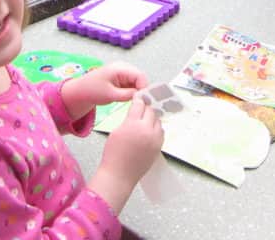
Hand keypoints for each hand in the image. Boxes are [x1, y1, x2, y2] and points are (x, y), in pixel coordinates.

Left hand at [61, 61, 147, 119]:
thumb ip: (127, 95)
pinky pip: (132, 83)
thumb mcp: (111, 95)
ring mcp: (122, 72)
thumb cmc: (92, 91)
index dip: (144, 87)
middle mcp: (123, 67)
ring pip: (137, 81)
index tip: (143, 100)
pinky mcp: (121, 77)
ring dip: (136, 91)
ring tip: (132, 101)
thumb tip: (141, 96)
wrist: (81, 91)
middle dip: (141, 89)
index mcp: (120, 68)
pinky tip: (128, 98)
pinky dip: (132, 91)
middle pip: (140, 78)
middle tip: (138, 102)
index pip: (140, 76)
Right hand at [88, 96, 164, 213]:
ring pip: (158, 121)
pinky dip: (156, 129)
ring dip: (152, 118)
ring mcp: (155, 140)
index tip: (137, 98)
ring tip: (144, 121)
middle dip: (145, 109)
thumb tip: (136, 110)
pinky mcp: (158, 147)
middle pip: (151, 111)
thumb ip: (128, 118)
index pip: (140, 105)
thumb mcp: (117, 131)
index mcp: (134, 125)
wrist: (119, 175)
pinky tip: (148, 130)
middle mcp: (147, 130)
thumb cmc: (113, 154)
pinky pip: (160, 132)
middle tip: (140, 109)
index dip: (138, 101)